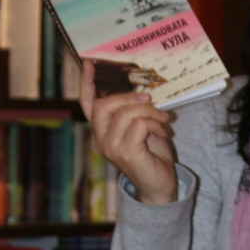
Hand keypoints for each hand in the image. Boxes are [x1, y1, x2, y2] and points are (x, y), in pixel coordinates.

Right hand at [79, 59, 177, 205]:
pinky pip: (139, 125)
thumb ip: (134, 112)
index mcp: (102, 132)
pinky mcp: (126, 153)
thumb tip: (142, 92)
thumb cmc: (151, 156)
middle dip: (128, 97)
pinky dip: (154, 123)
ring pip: (125, 114)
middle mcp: (101, 140)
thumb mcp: (141, 128)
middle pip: (104, 106)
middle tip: (149, 98)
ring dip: (149, 111)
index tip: (88, 64)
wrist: (159, 186)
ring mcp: (111, 148)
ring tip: (163, 119)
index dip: (86, 84)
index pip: (88, 105)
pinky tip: (162, 132)